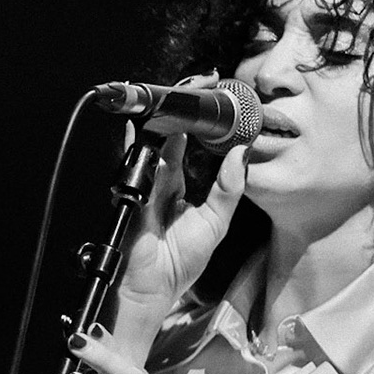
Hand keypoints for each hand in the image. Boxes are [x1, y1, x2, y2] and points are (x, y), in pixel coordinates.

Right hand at [114, 73, 248, 322]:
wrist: (149, 290)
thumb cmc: (180, 263)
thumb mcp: (216, 223)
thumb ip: (229, 188)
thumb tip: (242, 153)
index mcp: (176, 189)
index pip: (185, 147)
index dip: (197, 124)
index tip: (212, 100)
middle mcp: (157, 182)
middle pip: (167, 137)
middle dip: (182, 110)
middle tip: (200, 84)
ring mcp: (142, 185)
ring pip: (153, 142)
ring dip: (165, 117)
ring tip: (184, 92)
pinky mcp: (131, 191)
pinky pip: (137, 160)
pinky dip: (140, 139)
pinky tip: (149, 121)